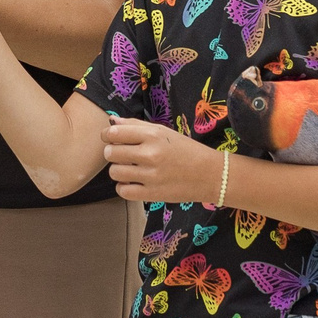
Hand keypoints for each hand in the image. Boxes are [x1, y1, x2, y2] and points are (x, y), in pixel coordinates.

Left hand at [103, 117, 222, 204]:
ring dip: (118, 170)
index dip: (107, 135)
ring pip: (114, 172)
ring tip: (129, 168)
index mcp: (153, 136)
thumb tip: (112, 122)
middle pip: (111, 153)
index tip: (111, 138)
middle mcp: (150, 155)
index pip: (114, 133)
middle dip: (112, 152)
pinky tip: (132, 182)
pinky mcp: (152, 195)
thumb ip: (136, 126)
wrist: (210, 175)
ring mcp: (151, 176)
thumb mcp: (163, 132)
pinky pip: (122, 191)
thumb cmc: (185, 150)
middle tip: (122, 154)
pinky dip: (123, 187)